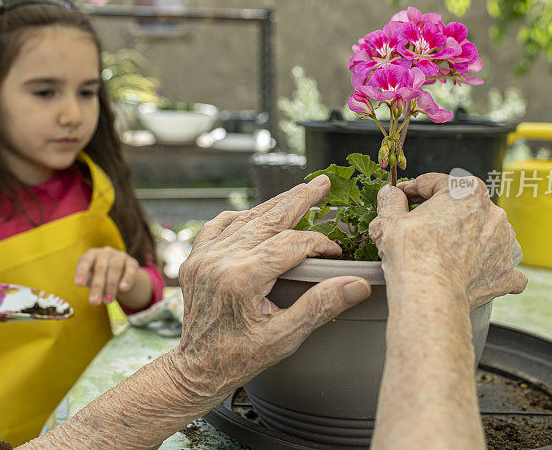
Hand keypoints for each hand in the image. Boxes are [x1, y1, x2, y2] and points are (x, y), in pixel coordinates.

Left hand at [75, 247, 141, 304]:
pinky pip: (130, 270)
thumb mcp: (90, 277)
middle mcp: (105, 253)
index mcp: (91, 255)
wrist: (120, 272)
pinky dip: (127, 279)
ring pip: (115, 268)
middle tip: (94, 302)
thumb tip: (84, 283)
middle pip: (100, 268)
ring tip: (107, 301)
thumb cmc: (99, 276)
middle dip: (97, 286)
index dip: (82, 272)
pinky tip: (123, 289)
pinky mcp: (132, 262)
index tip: (79, 285)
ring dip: (111, 286)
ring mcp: (119, 256)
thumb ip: (87, 279)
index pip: (85, 262)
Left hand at [170, 175, 372, 398]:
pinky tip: (256, 214)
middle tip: (322, 183)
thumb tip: (356, 284)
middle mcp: (220, 259)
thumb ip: (320, 305)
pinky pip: (219, 225)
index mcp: (242, 278)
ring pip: (246, 218)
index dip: (319, 243)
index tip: (336, 251)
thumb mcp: (285, 337)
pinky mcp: (196, 258)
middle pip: (268, 218)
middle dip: (299, 199)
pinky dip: (241, 217)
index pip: (291, 244)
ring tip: (298, 192)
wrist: (195, 368)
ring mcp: (204, 256)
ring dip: (274, 204)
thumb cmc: (238, 358)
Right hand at [369, 173, 526, 308]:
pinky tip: (474, 270)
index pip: (435, 182)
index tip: (402, 198)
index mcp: (466, 191)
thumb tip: (389, 194)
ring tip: (444, 249)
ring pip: (485, 231)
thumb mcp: (389, 221)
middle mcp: (492, 212)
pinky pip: (499, 264)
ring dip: (468, 236)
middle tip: (419, 225)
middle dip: (441, 212)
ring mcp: (503, 242)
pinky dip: (488, 266)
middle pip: (462, 205)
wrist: (430, 295)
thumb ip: (390, 201)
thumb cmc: (413, 256)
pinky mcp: (505, 271)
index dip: (412, 189)